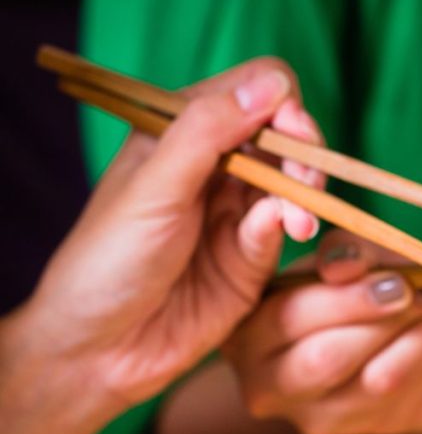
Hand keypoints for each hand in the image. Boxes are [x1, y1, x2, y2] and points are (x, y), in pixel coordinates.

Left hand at [13, 56, 324, 418]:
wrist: (103, 347)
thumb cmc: (109, 260)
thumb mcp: (155, 186)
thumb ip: (210, 131)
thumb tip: (273, 85)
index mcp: (182, 134)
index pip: (252, 92)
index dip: (280, 104)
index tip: (289, 131)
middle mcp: (215, 168)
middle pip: (285, 137)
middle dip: (304, 154)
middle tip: (305, 184)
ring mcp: (237, 214)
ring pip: (295, 183)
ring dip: (305, 195)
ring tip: (298, 223)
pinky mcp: (253, 259)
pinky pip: (284, 229)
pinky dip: (288, 227)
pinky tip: (282, 236)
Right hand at [222, 229, 421, 433]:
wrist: (399, 345)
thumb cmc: (360, 291)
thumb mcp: (347, 260)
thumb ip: (348, 254)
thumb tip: (345, 264)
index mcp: (246, 328)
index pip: (284, 314)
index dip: (339, 293)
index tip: (384, 269)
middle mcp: (265, 381)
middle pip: (324, 356)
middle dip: (376, 315)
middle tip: (416, 284)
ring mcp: (310, 414)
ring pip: (372, 378)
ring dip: (418, 330)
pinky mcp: (358, 428)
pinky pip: (404, 389)